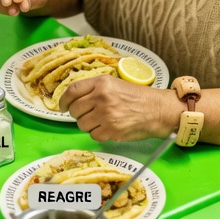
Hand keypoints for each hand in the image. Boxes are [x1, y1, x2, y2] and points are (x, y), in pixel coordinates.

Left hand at [58, 75, 178, 142]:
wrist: (157, 110)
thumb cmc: (136, 97)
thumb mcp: (115, 84)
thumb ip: (94, 89)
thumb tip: (73, 100)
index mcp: (101, 83)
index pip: (72, 91)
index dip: (63, 101)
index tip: (62, 107)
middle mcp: (101, 97)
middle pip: (75, 110)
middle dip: (78, 114)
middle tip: (88, 114)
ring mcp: (106, 115)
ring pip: (82, 124)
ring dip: (89, 125)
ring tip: (102, 121)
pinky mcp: (111, 130)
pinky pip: (93, 135)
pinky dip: (99, 134)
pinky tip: (109, 128)